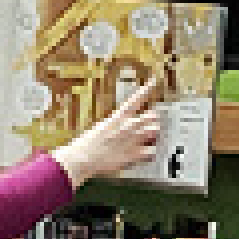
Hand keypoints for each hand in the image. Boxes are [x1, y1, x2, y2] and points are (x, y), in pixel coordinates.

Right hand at [52, 91, 169, 188]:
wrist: (82, 158)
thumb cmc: (89, 144)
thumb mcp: (103, 127)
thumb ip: (118, 125)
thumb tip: (129, 127)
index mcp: (119, 116)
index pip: (136, 98)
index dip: (148, 88)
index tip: (155, 80)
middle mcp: (129, 125)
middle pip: (152, 117)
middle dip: (152, 122)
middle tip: (148, 129)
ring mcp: (133, 139)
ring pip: (155, 132)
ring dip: (153, 137)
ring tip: (147, 143)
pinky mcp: (135, 154)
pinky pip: (152, 151)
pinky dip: (150, 154)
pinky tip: (144, 156)